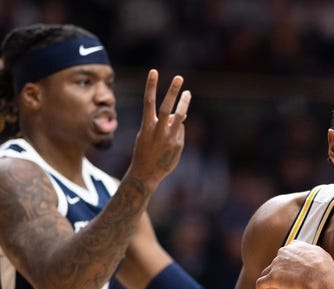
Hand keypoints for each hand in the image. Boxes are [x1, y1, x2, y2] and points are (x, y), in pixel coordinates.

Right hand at [127, 69, 190, 188]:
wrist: (146, 173)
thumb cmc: (145, 150)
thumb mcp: (149, 133)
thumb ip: (162, 122)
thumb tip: (178, 113)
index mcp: (147, 126)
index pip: (148, 102)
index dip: (151, 86)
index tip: (154, 71)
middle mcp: (159, 131)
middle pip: (166, 108)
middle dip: (172, 92)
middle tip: (179, 78)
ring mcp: (170, 138)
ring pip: (179, 118)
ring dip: (183, 104)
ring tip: (187, 93)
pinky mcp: (178, 145)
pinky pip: (180, 130)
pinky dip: (176, 130)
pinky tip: (169, 139)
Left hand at [253, 240, 333, 288]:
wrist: (322, 278)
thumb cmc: (327, 272)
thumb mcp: (324, 259)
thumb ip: (316, 259)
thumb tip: (315, 268)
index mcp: (297, 246)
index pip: (287, 253)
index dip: (287, 265)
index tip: (292, 275)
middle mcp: (285, 252)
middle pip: (277, 264)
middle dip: (280, 277)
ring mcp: (277, 264)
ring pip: (268, 274)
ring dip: (271, 285)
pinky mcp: (273, 276)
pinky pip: (261, 283)